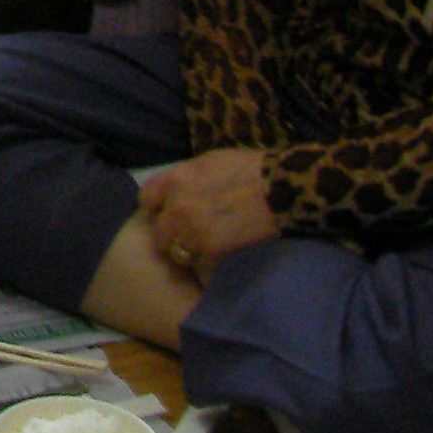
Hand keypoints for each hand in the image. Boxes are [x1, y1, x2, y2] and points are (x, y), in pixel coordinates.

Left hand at [139, 148, 279, 280]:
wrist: (285, 188)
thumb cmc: (253, 170)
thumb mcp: (212, 162)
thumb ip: (189, 178)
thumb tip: (179, 192)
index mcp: (177, 179)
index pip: (147, 200)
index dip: (159, 210)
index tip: (170, 217)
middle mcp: (178, 205)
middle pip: (160, 233)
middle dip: (174, 237)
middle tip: (192, 240)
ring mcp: (193, 231)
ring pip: (178, 254)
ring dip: (192, 256)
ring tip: (209, 254)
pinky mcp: (212, 252)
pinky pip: (202, 269)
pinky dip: (211, 271)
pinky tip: (224, 264)